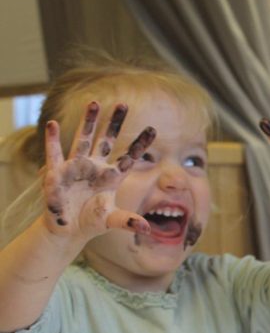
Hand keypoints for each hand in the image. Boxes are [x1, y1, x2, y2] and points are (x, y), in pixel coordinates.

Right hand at [42, 101, 155, 240]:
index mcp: (112, 177)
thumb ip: (128, 222)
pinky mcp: (57, 173)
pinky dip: (53, 140)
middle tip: (123, 104)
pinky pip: (54, 153)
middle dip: (114, 123)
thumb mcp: (111, 220)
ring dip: (88, 122)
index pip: (129, 157)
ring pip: (83, 139)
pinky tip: (53, 124)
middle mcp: (96, 167)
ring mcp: (77, 167)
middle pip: (107, 141)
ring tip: (94, 102)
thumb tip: (146, 228)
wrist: (68, 230)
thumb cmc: (91, 221)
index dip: (140, 144)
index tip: (153, 129)